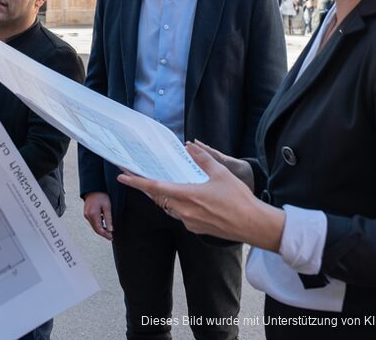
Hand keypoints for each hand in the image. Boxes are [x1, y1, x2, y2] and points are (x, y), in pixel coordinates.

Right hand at [82, 191, 112, 240]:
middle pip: (96, 229)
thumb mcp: (107, 206)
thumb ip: (108, 218)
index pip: (99, 229)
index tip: (111, 237)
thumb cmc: (101, 196)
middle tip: (111, 237)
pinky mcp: (86, 213)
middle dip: (103, 234)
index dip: (105, 234)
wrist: (93, 188)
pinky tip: (104, 225)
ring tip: (109, 232)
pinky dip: (98, 225)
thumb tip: (110, 229)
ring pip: (94, 226)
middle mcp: (88, 215)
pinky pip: (92, 222)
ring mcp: (86, 215)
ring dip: (101, 230)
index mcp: (93, 214)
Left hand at [117, 143, 284, 250]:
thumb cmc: (238, 199)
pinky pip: (181, 215)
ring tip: (167, 185)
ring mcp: (189, 222)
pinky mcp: (195, 229)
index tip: (122, 177)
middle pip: (159, 198)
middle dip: (149, 188)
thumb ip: (203, 159)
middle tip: (141, 177)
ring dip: (166, 197)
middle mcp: (184, 211)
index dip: (136, 182)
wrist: (252, 225)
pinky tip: (190, 199)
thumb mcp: (221, 173)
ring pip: (169, 207)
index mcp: (187, 195)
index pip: (155, 187)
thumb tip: (190, 147)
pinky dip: (180, 205)